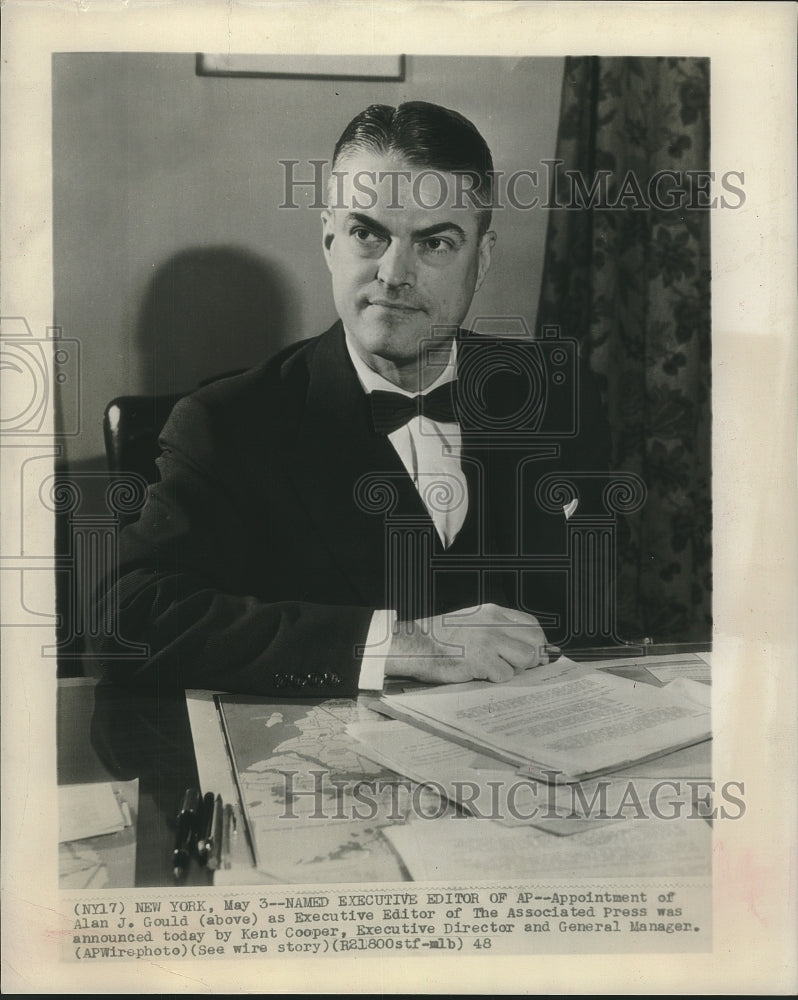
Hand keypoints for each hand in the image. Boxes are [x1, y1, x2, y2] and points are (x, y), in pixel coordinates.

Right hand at [384, 603, 555, 684]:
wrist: (417, 643)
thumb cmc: (442, 636)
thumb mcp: (473, 621)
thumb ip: (499, 629)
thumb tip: (527, 647)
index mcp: (492, 612)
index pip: (531, 624)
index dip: (537, 641)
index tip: (535, 653)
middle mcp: (494, 624)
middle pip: (534, 641)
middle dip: (533, 657)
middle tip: (521, 666)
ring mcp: (489, 642)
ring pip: (525, 658)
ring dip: (515, 668)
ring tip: (496, 668)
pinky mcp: (481, 661)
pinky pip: (505, 675)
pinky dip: (496, 678)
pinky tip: (481, 673)